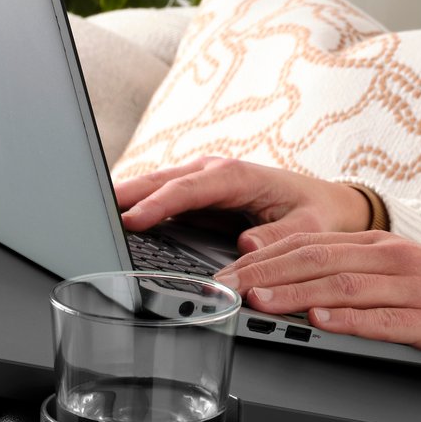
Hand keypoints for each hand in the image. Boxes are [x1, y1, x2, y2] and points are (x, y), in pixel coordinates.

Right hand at [115, 156, 373, 246]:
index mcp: (240, 176)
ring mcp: (203, 182)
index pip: (191, 188)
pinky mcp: (197, 196)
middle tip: (92, 207)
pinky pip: (162, 197)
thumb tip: (246, 248)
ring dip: (126, 195)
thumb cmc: (317, 214)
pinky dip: (137, 204)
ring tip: (92, 210)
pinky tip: (116, 216)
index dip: (160, 203)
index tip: (134, 219)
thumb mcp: (308, 230)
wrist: (328, 205)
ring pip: (157, 185)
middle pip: (163, 180)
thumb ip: (278, 240)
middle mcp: (216, 172)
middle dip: (127, 192)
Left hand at [215, 231, 420, 371]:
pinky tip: (322, 321)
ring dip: (295, 292)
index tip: (223, 274)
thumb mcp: (401, 279)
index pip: (307, 246)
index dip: (260, 259)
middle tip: (223, 287)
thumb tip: (297, 292)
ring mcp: (414, 288)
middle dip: (264, 273)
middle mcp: (393, 259)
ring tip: (259, 301)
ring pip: (344, 284)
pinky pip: (385, 319)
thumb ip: (353, 278)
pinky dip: (350, 319)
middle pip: (316, 260)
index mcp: (380, 247)